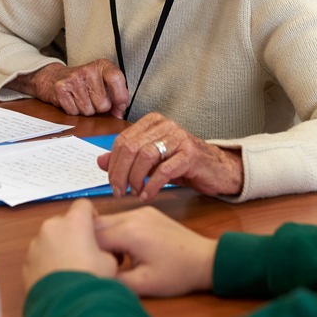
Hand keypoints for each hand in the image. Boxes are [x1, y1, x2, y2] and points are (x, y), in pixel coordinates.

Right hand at [9, 60, 128, 117]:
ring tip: (82, 100)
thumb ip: (115, 98)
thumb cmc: (85, 83)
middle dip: (100, 108)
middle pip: (103, 104)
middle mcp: (88, 70)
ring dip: (87, 111)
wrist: (55, 77)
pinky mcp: (61, 89)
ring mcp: (73, 79)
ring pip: (88, 111)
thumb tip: (119, 114)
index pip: (116, 78)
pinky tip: (72, 101)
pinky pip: (74, 112)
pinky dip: (74, 111)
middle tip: (93, 100)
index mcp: (102, 65)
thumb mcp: (103, 84)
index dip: (121, 97)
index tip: (120, 106)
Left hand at [23, 199, 118, 291]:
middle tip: (83, 251)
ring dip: (58, 248)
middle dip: (72, 233)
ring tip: (69, 268)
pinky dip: (46, 262)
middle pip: (64, 222)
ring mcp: (36, 244)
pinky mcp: (27, 261)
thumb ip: (103, 249)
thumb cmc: (89, 280)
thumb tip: (99, 253)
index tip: (93, 226)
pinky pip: (39, 256)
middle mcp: (52, 227)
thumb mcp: (109, 262)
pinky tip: (58, 278)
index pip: (83, 204)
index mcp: (75, 221)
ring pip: (49, 239)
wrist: (66, 306)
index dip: (90, 214)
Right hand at [95, 206, 217, 296]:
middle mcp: (132, 215)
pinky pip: (120, 218)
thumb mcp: (142, 284)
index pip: (90, 238)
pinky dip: (115, 232)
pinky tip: (125, 251)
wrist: (205, 259)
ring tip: (114, 259)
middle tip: (96, 263)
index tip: (89, 268)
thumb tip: (91, 276)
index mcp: (129, 231)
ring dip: (102, 238)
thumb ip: (113, 280)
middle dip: (90, 243)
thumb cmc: (177, 274)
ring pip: (107, 219)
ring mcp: (140, 211)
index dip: (85, 254)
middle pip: (95, 224)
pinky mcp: (147, 212)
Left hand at [97, 113, 243, 200]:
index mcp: (153, 122)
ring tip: (135, 193)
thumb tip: (99, 161)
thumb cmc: (182, 164)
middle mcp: (165, 125)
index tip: (112, 183)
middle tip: (119, 191)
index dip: (113, 163)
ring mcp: (179, 138)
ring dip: (135, 179)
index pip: (123, 140)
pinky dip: (152, 185)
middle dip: (120, 173)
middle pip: (131, 147)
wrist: (217, 169)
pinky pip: (164, 170)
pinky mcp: (190, 154)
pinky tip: (148, 194)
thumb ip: (126, 159)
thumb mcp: (151, 161)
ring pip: (146, 156)